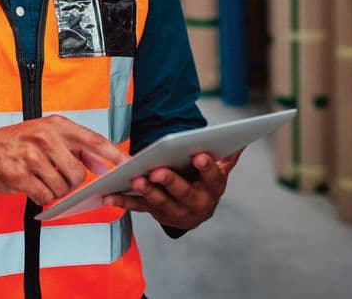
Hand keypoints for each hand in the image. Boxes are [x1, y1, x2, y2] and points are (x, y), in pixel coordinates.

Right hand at [0, 115, 127, 205]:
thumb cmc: (16, 141)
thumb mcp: (47, 133)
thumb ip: (76, 146)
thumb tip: (103, 163)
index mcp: (56, 125)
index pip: (94, 140)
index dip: (114, 155)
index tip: (130, 166)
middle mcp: (45, 137)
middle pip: (78, 173)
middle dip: (71, 181)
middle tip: (55, 174)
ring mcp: (32, 156)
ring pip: (61, 187)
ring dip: (54, 190)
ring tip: (40, 177)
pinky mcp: (20, 175)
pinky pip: (44, 196)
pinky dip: (41, 196)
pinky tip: (31, 185)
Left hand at [102, 149, 243, 230]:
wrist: (193, 211)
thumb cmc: (204, 183)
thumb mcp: (217, 171)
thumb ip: (226, 156)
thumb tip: (241, 139)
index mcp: (213, 190)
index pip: (213, 178)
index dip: (206, 168)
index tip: (199, 155)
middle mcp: (196, 204)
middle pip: (184, 193)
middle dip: (171, 182)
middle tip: (158, 171)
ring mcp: (174, 211)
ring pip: (160, 202)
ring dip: (147, 191)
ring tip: (136, 179)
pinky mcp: (154, 213)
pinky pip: (138, 207)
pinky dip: (123, 201)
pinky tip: (110, 195)